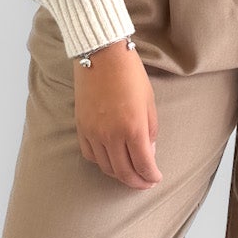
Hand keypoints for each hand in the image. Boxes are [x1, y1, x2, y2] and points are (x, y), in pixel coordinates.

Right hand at [73, 42, 161, 188]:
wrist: (101, 55)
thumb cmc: (130, 74)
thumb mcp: (149, 102)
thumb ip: (150, 131)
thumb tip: (148, 153)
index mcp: (133, 128)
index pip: (143, 165)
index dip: (151, 176)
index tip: (156, 178)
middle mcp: (112, 135)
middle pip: (124, 172)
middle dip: (137, 182)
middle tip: (145, 182)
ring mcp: (94, 133)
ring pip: (106, 167)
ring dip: (120, 175)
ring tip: (130, 173)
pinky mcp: (81, 127)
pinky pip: (90, 154)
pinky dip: (102, 162)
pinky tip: (110, 160)